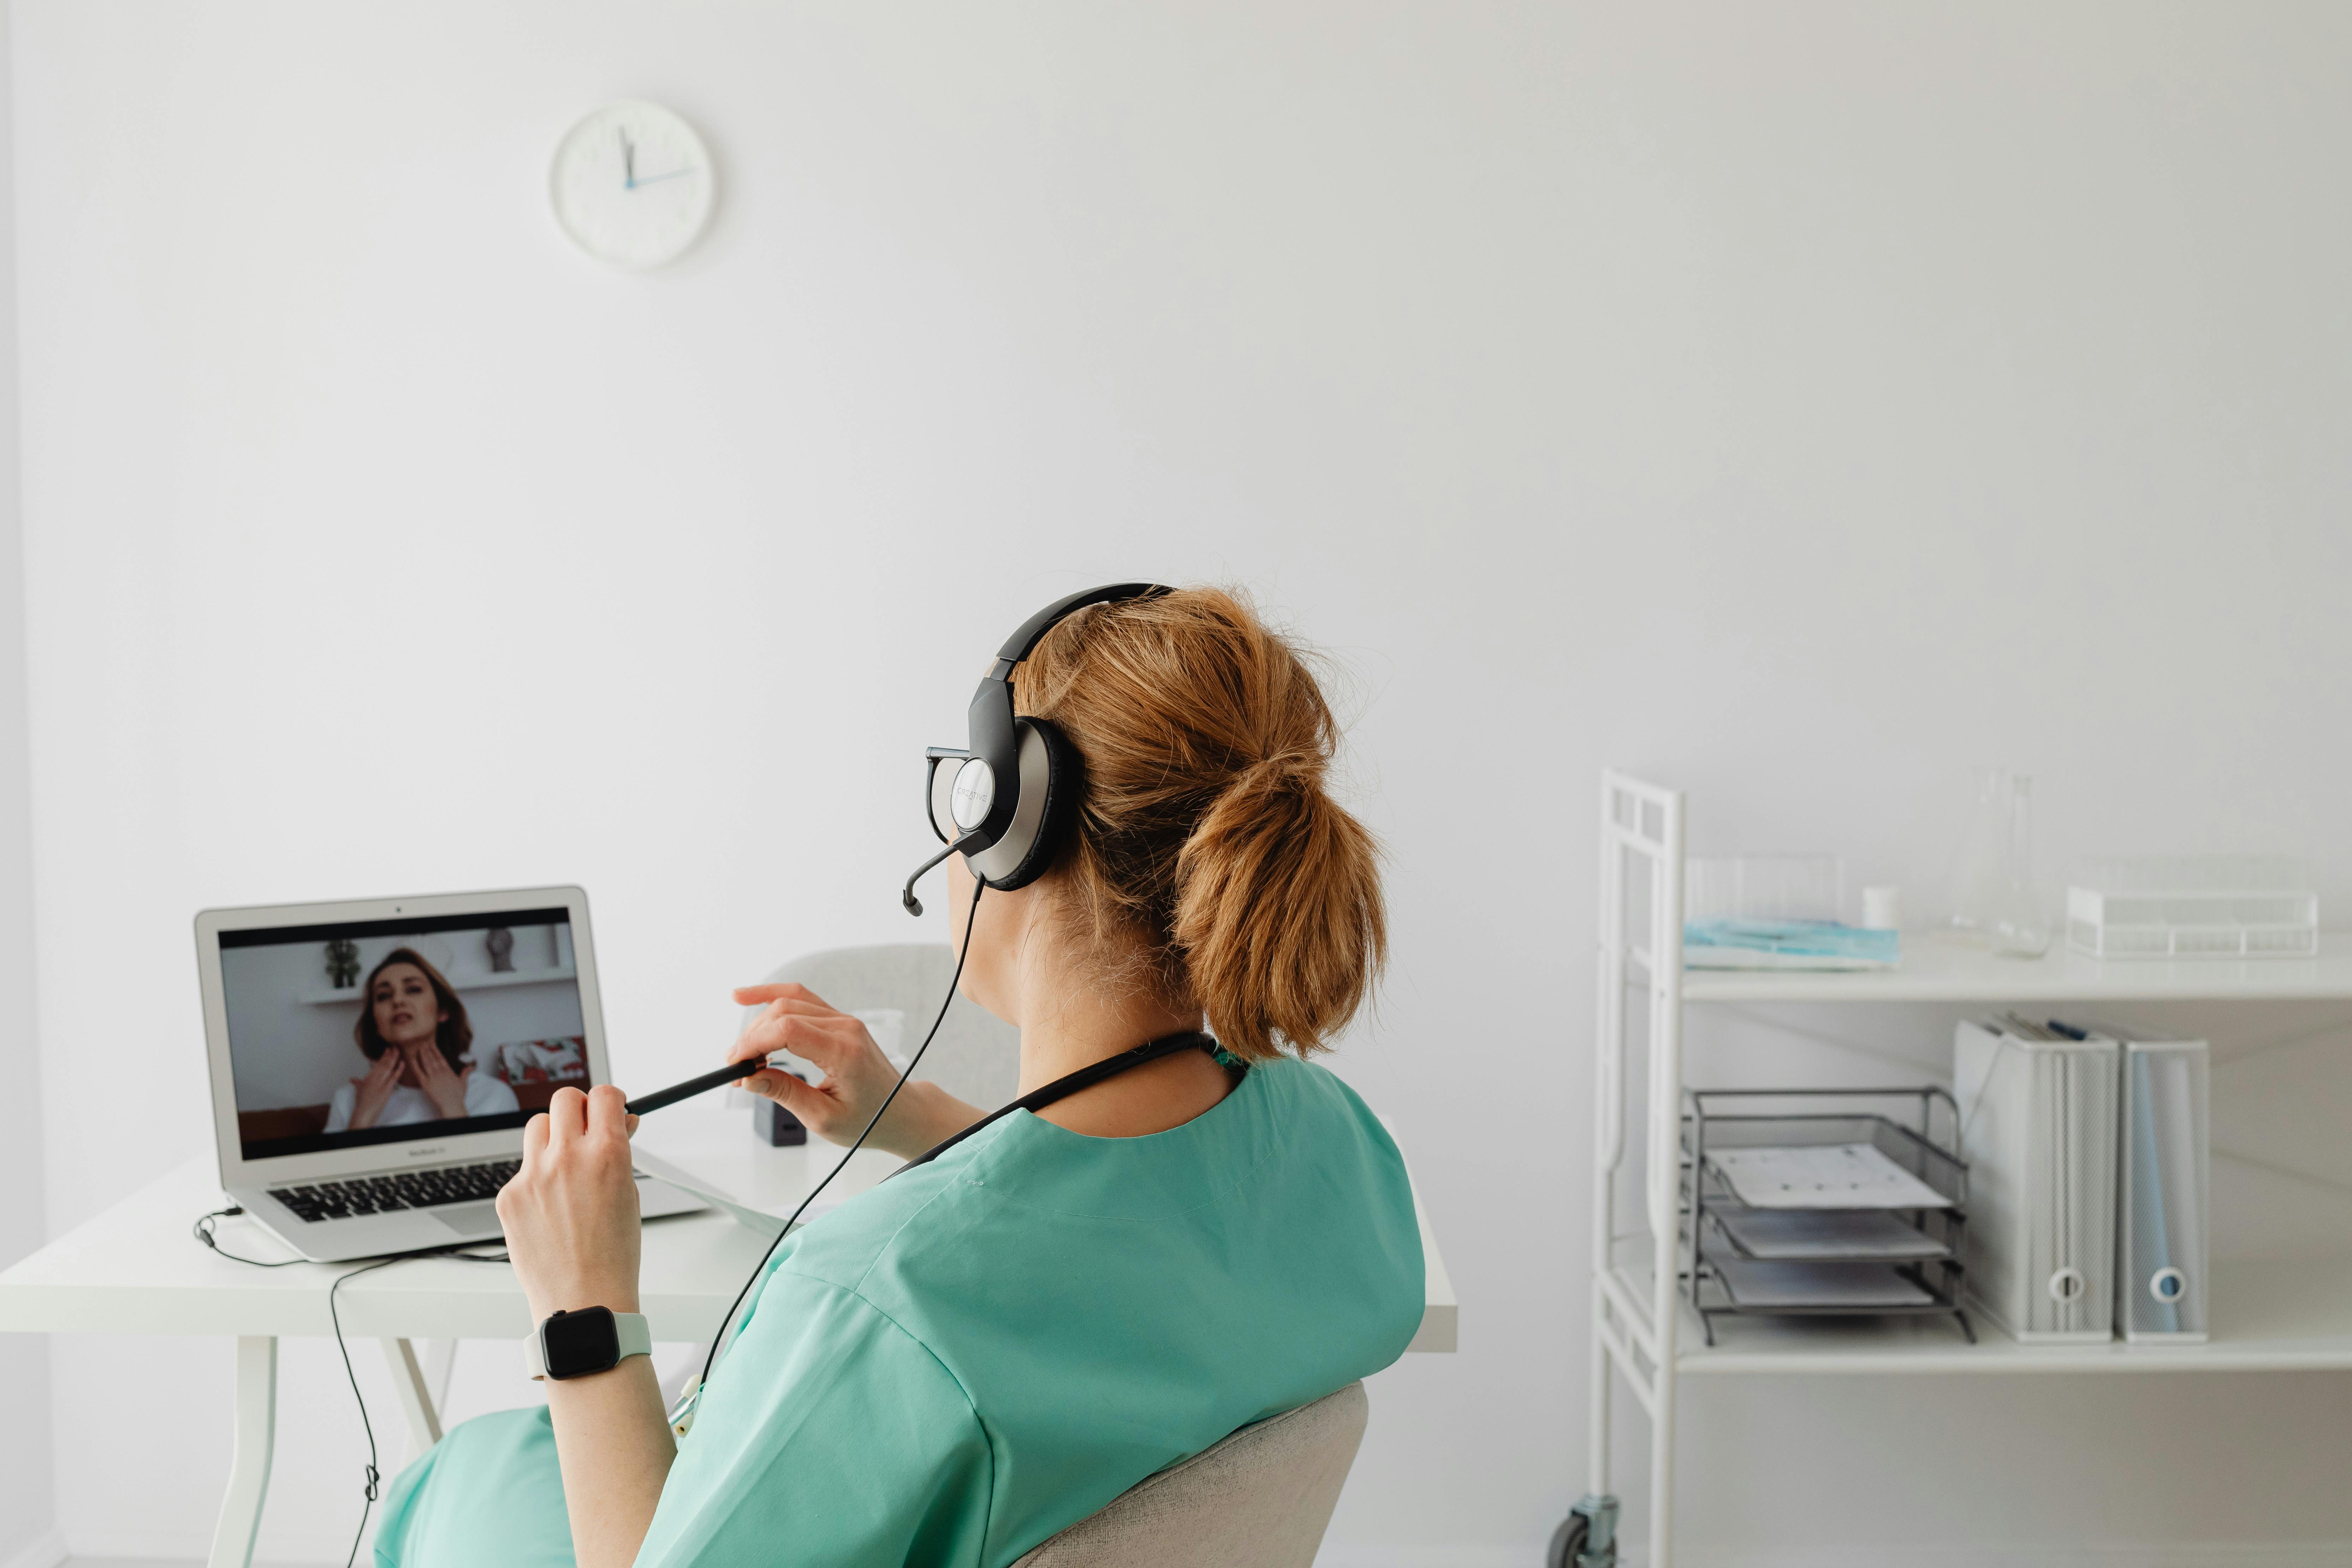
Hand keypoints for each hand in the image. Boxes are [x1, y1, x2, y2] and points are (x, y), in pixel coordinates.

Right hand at [348, 1051, 402, 1130]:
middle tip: (394, 1047)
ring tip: (398, 1050)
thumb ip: (358, 1082)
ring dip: (394, 1059)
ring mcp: (381, 1084)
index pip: (377, 1065)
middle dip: (389, 1055)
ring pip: (388, 1068)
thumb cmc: (361, 1103)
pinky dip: (399, 1070)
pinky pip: (394, 1077)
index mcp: (368, 1078)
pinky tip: (402, 1063)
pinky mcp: (387, 1089)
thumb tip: (353, 1079)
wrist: (364, 1113)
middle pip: (383, 1064)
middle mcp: (374, 1079)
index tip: (387, 1050)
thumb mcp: (359, 1090)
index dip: (383, 1057)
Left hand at [412, 1044, 470, 1119]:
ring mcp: (432, 1077)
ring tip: (420, 1047)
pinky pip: (419, 1072)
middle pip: (433, 1058)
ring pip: (426, 1062)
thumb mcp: (463, 1082)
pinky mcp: (426, 1083)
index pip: (440, 1057)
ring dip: (423, 1054)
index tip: (432, 1044)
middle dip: (428, 1049)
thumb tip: (469, 1068)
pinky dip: (415, 1065)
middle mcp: (440, 1072)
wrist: (451, 1103)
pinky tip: (412, 1059)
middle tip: (424, 1042)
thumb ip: (465, 1073)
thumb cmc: (457, 1095)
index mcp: (448, 1070)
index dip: (436, 1050)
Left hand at [496, 1085, 642, 1322]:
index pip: (603, 1094)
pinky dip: (536, 1181)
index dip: (609, 1100)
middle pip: (564, 1098)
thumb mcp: (630, 1194)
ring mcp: (532, 1176)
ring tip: (564, 1167)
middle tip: (584, 1128)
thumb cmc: (613, 1254)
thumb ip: (618, 1153)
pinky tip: (549, 1208)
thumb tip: (615, 1125)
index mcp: (607, 1153)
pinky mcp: (508, 1197)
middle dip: (578, 1108)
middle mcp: (567, 1157)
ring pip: (537, 1127)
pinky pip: (522, 1171)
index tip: (610, 1110)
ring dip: (552, 1137)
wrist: (583, 1299)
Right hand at [728, 983, 979, 1159]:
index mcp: (844, 1051)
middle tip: (736, 1065)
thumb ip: (785, 1093)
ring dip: (759, 1022)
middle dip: (752, 1036)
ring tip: (742, 1050)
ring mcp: (843, 1020)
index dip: (754, 1042)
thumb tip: (750, 1078)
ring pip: (790, 1002)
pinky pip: (802, 999)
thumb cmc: (870, 1119)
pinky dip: (774, 997)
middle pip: (784, 1012)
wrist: (899, 1112)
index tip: (736, 1062)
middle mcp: (845, 1027)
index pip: (788, 1029)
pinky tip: (748, 998)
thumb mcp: (824, 1118)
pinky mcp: (838, 1021)